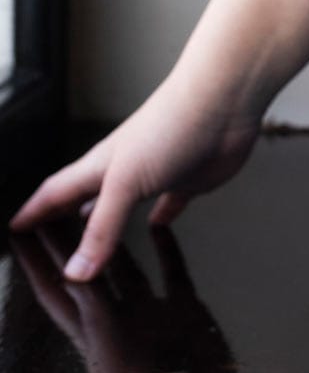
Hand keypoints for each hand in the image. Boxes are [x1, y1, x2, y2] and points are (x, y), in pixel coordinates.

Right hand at [6, 80, 262, 280]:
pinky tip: (160, 226)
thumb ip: (103, 228)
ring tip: (98, 244)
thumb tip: (77, 272)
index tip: (16, 227)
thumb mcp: (126, 182)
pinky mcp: (190, 179)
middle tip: (48, 241)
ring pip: (126, 205)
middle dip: (65, 220)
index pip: (57, 193)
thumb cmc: (171, 125)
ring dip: (110, 224)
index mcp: (101, 167)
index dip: (35, 211)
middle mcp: (125, 170)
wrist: (225, 101)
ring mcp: (158, 174)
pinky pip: (172, 204)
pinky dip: (164, 217)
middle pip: (87, 200)